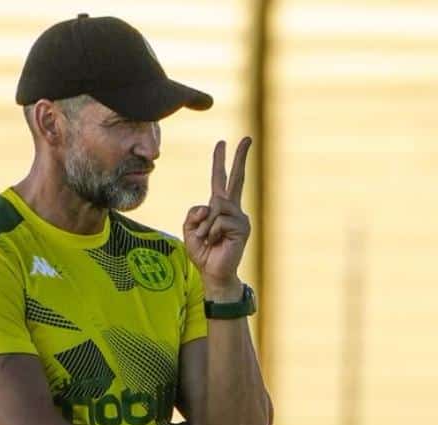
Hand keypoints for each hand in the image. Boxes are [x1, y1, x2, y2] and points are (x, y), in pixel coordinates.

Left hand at [183, 138, 251, 295]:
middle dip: (240, 157)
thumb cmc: (203, 253)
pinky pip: (219, 220)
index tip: (222, 142)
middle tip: (248, 138)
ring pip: (216, 206)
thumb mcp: (190, 230)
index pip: (220, 180)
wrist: (214, 274)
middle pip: (236, 178)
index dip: (220, 161)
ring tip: (208, 239)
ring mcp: (240, 217)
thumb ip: (194, 213)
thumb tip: (209, 206)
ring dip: (205, 225)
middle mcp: (232, 209)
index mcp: (219, 208)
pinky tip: (216, 242)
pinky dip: (211, 232)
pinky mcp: (242, 227)